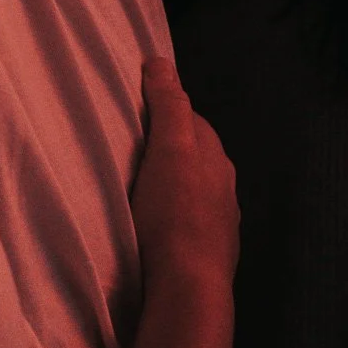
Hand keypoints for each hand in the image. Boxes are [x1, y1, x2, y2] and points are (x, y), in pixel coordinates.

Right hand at [131, 58, 238, 289]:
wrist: (187, 285)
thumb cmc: (174, 215)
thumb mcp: (170, 151)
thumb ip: (168, 108)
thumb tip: (161, 62)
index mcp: (214, 159)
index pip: (190, 120)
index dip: (163, 110)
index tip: (134, 107)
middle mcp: (221, 187)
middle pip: (191, 153)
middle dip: (165, 144)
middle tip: (126, 141)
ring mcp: (215, 220)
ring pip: (188, 186)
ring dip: (165, 180)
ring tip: (132, 180)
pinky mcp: (201, 247)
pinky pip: (183, 216)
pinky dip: (167, 209)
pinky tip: (147, 217)